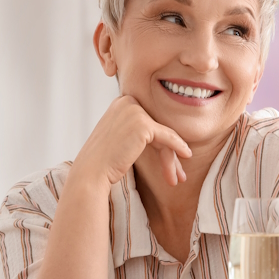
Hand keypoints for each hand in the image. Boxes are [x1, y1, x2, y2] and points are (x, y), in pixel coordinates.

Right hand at [72, 95, 191, 187]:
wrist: (91, 172)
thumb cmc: (104, 160)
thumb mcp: (120, 136)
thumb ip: (136, 128)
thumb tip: (163, 132)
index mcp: (122, 101)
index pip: (149, 120)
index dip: (161, 142)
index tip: (169, 160)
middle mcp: (127, 101)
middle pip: (157, 127)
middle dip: (169, 150)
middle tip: (178, 172)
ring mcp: (135, 111)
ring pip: (164, 134)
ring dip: (172, 157)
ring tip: (179, 177)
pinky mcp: (143, 124)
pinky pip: (168, 137)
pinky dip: (179, 147)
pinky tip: (187, 155)